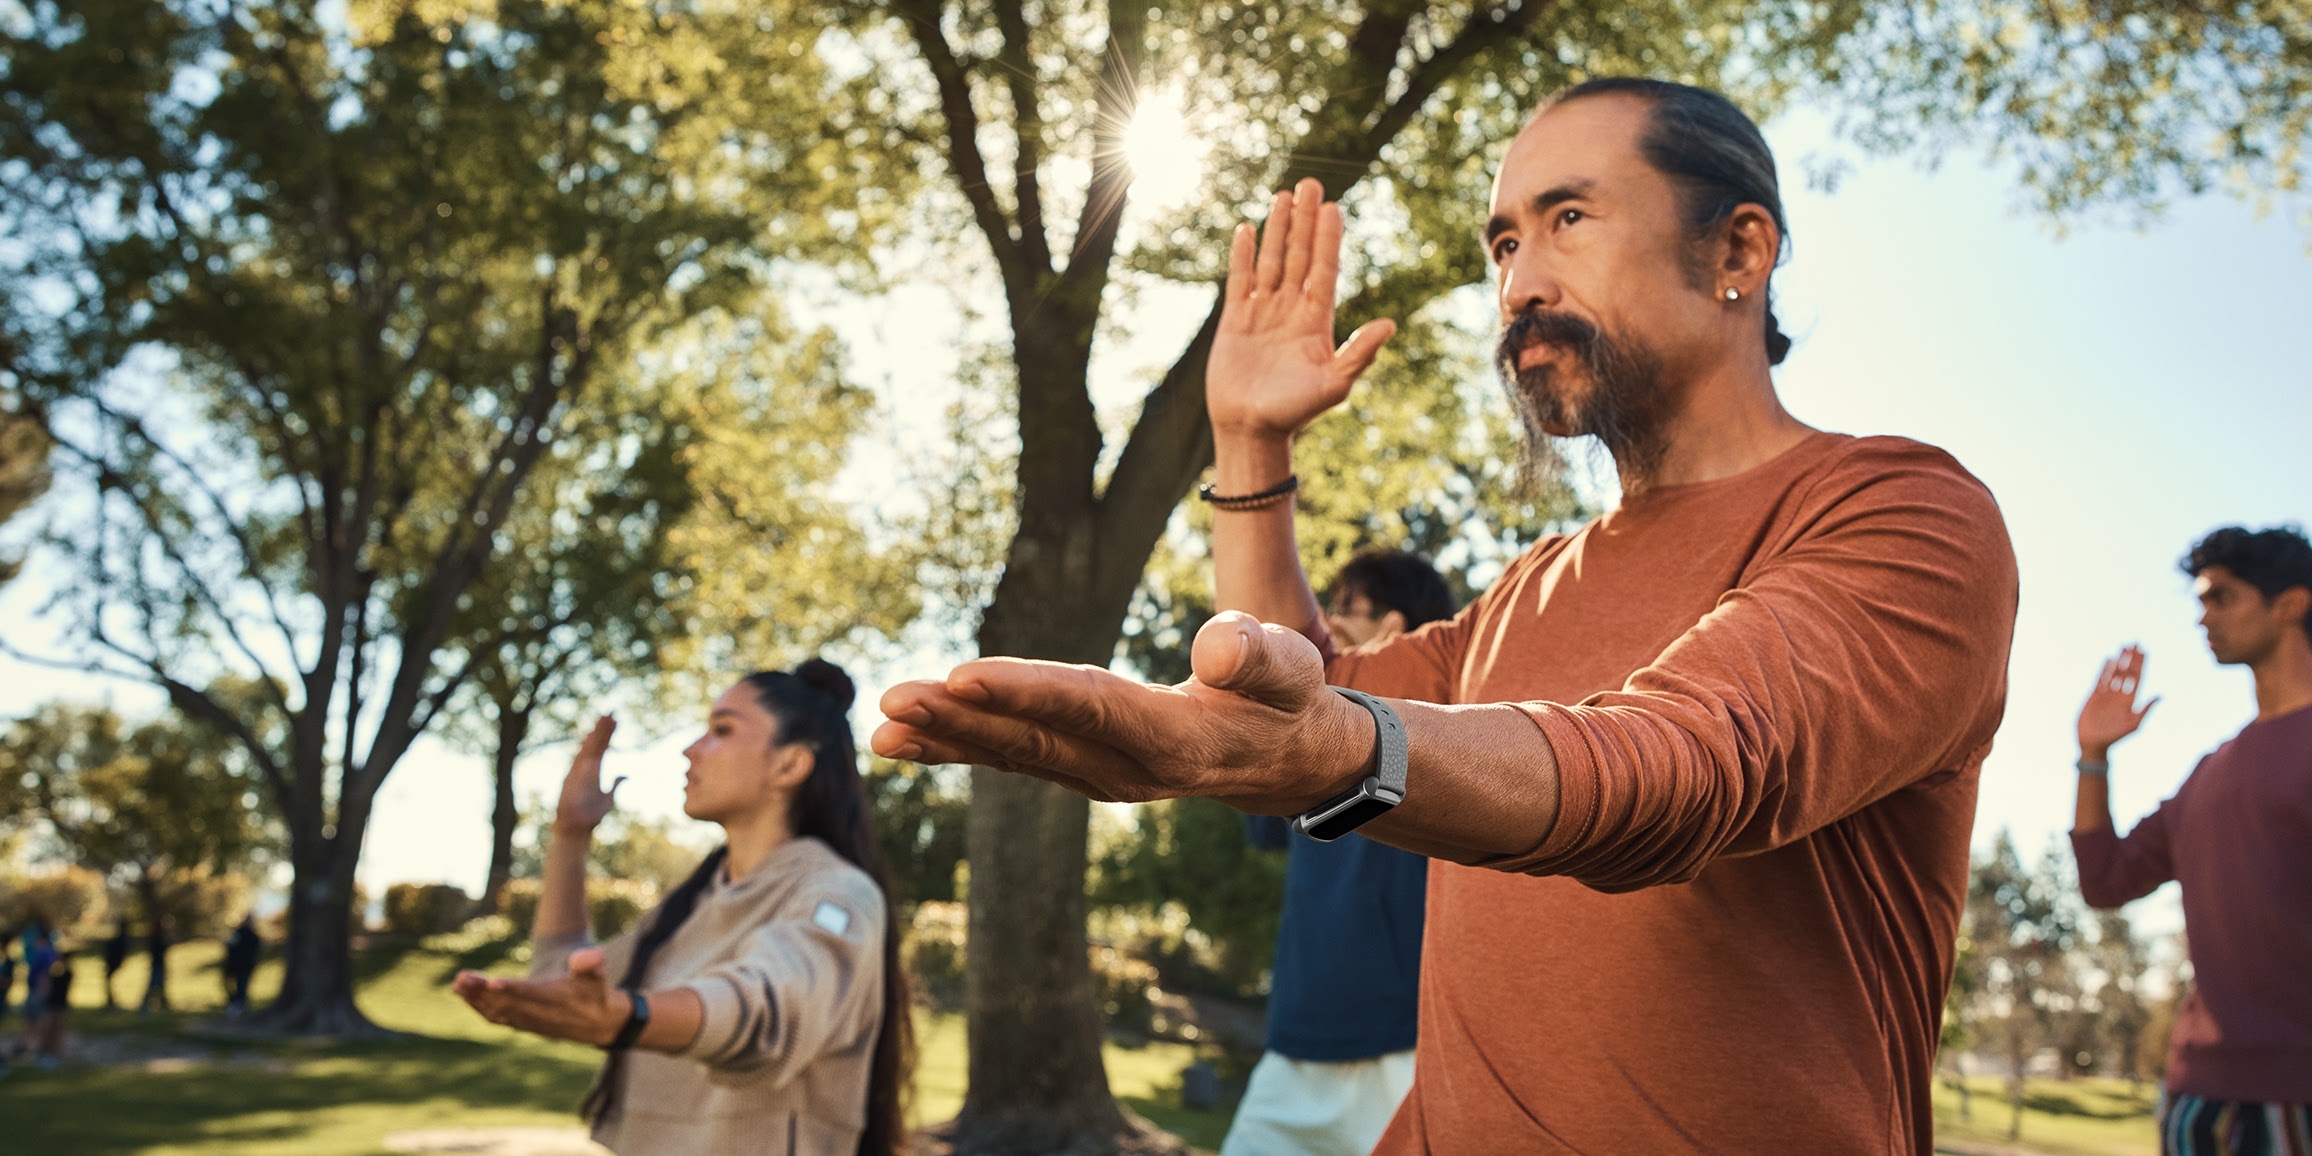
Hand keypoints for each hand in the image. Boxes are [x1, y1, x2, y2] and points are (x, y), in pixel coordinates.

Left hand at [453, 947, 627, 1046]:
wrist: (595, 1023)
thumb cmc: (595, 991)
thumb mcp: (597, 975)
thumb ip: (590, 963)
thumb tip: (593, 955)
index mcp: (558, 1000)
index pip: (532, 994)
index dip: (513, 989)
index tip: (493, 982)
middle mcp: (540, 1015)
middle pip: (507, 1003)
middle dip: (483, 992)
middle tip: (462, 978)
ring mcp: (527, 1022)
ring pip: (497, 1011)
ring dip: (475, 998)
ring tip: (457, 983)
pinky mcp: (519, 1024)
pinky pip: (495, 1016)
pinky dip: (477, 1005)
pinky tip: (462, 993)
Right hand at [553, 715, 623, 835]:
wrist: (576, 828)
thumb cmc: (591, 815)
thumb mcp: (609, 797)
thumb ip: (616, 784)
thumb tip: (625, 774)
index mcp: (595, 770)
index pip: (603, 747)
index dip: (609, 733)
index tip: (615, 719)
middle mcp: (585, 768)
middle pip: (596, 744)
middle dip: (603, 728)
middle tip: (611, 712)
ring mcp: (577, 772)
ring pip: (588, 749)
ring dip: (596, 735)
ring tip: (604, 719)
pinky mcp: (571, 780)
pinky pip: (578, 763)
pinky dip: (583, 752)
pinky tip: (589, 739)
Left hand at [870, 611, 1375, 811]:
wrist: (1290, 761)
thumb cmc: (1289, 699)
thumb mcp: (1293, 670)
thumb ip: (1258, 655)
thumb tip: (1216, 642)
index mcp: (1176, 741)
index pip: (1089, 708)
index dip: (1026, 693)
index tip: (961, 676)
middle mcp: (1128, 771)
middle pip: (1034, 740)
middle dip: (960, 720)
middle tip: (893, 702)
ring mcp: (1101, 777)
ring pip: (1014, 755)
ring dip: (945, 739)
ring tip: (882, 724)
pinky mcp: (1084, 770)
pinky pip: (1014, 759)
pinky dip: (959, 747)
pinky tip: (906, 739)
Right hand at [1205, 178, 1396, 441]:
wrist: (1251, 430)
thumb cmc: (1295, 412)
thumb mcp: (1335, 384)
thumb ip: (1359, 353)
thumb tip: (1390, 324)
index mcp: (1316, 321)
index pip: (1324, 270)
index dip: (1327, 239)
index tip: (1333, 207)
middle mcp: (1291, 310)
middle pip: (1299, 256)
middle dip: (1304, 221)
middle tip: (1310, 184)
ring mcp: (1263, 313)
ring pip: (1272, 261)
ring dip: (1278, 229)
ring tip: (1283, 195)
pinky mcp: (1235, 321)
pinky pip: (1240, 280)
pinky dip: (1244, 256)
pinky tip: (1248, 230)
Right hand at [2077, 646, 2157, 760]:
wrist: (2093, 743)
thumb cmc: (2115, 737)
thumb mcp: (2133, 724)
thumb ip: (2145, 710)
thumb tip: (2159, 696)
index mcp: (2130, 701)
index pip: (2137, 678)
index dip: (2141, 665)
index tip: (2144, 652)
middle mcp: (2120, 695)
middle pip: (2127, 672)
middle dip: (2131, 658)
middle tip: (2135, 643)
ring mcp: (2107, 694)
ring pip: (2115, 673)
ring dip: (2120, 660)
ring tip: (2124, 647)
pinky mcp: (2094, 695)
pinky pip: (2100, 679)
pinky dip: (2104, 669)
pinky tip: (2108, 659)